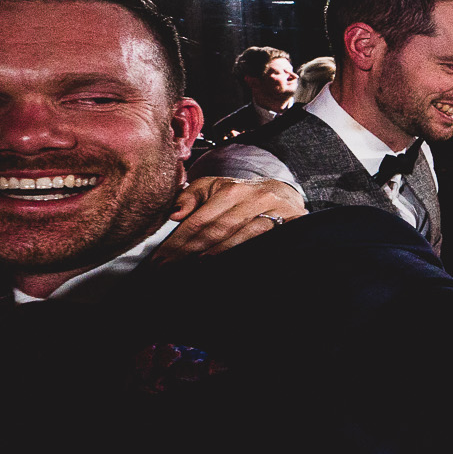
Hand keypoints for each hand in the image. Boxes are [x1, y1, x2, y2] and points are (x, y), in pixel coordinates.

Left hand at [153, 176, 306, 263]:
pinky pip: (265, 240)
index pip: (200, 219)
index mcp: (232, 190)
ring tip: (195, 265)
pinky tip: (227, 262)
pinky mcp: (291, 222)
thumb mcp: (214, 188)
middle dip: (190, 250)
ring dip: (218, 253)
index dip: (179, 239)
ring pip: (243, 236)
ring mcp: (274, 211)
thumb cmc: (241, 194)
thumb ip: (190, 197)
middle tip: (169, 266)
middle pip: (218, 229)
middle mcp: (254, 198)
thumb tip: (174, 215)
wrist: (283, 194)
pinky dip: (245, 252)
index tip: (161, 256)